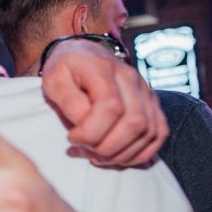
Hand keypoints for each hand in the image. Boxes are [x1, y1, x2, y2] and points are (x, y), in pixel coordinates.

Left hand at [40, 39, 166, 165]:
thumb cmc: (65, 71)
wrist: (83, 54)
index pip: (110, 107)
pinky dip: (139, 153)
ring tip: (95, 156)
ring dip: (121, 154)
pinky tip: (116, 157)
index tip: (72, 138)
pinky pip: (158, 134)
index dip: (92, 132)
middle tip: (83, 150)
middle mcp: (131, 78)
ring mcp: (146, 91)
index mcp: (103, 69)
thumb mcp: (54, 81)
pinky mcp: (152, 104)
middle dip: (107, 147)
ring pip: (148, 132)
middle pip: (134, 122)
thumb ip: (68, 102)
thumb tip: (85, 126)